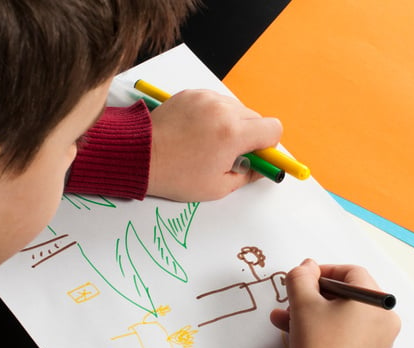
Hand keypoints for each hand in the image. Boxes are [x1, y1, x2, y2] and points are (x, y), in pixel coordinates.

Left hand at [146, 89, 282, 201]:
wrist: (140, 155)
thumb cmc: (175, 175)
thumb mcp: (218, 187)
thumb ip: (248, 176)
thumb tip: (261, 168)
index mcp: (233, 134)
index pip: (273, 129)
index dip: (270, 145)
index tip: (258, 155)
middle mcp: (223, 110)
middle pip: (256, 118)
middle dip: (250, 136)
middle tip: (231, 154)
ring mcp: (206, 99)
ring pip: (236, 108)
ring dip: (232, 124)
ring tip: (210, 143)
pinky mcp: (192, 94)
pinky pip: (215, 102)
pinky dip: (214, 115)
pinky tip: (197, 132)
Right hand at [269, 259, 400, 347]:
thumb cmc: (318, 346)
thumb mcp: (303, 302)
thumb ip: (301, 277)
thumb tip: (307, 267)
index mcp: (377, 302)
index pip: (351, 273)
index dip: (323, 270)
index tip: (303, 276)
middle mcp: (384, 320)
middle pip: (347, 295)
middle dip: (313, 295)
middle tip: (293, 297)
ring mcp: (377, 342)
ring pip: (342, 316)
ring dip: (312, 313)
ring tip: (284, 317)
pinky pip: (345, 334)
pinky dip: (323, 329)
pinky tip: (295, 332)